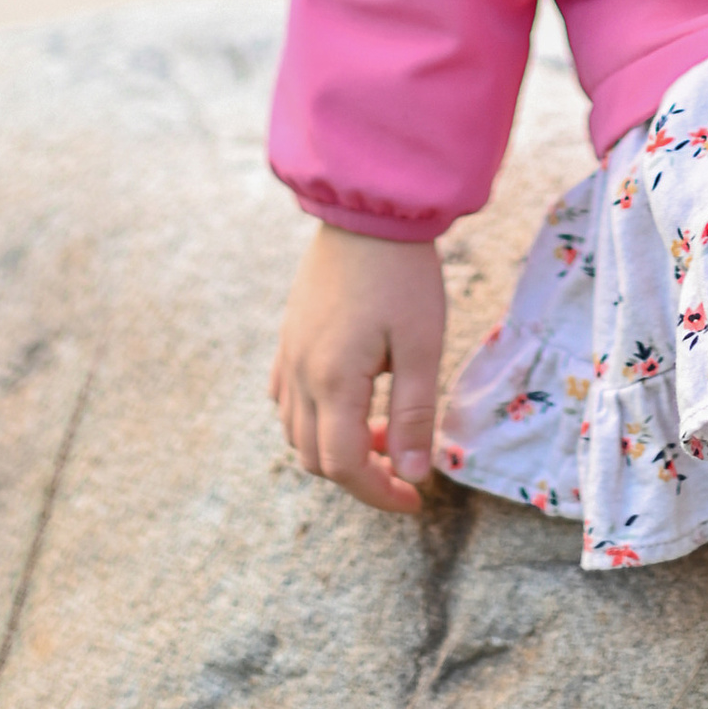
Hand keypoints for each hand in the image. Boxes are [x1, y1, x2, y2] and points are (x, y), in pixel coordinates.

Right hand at [270, 225, 448, 515]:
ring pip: (296, 431)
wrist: (367, 210)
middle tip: (403, 469)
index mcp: (333, 381)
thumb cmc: (402, 274)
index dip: (378, 494)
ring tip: (382, 432)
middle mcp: (300, 374)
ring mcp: (288, 354)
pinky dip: (314, 418)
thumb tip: (414, 475)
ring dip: (335, 448)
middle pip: (314, 457)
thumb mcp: (421, 345)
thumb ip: (413, 414)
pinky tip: (348, 402)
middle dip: (359, 476)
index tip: (414, 498)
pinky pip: (286, 398)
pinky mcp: (289, 336)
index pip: (342, 467)